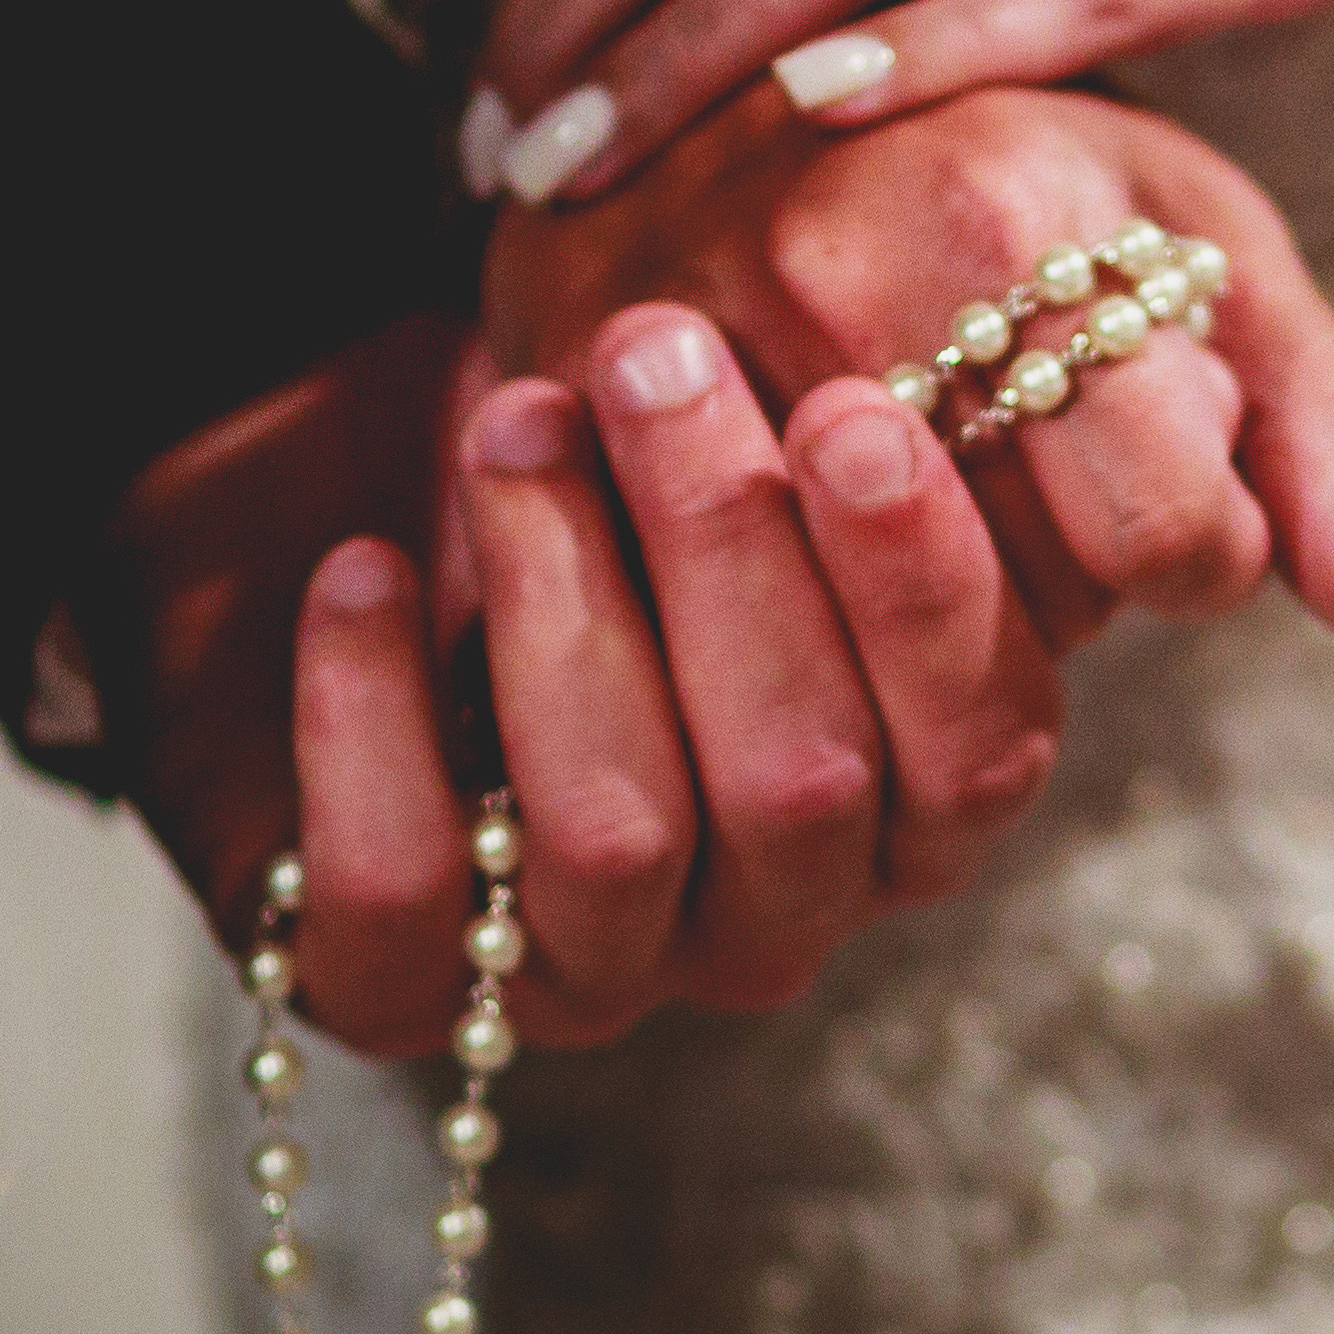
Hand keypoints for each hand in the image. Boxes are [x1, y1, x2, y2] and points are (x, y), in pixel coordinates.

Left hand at [99, 312, 1069, 1059]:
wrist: (356, 492)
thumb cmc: (603, 446)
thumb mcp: (742, 408)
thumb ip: (860, 422)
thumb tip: (951, 361)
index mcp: (904, 803)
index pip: (977, 752)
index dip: (921, 594)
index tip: (850, 411)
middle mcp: (769, 913)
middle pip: (797, 784)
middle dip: (726, 548)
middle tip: (655, 355)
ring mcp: (590, 964)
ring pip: (615, 837)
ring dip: (562, 599)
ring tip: (516, 425)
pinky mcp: (397, 978)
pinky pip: (400, 893)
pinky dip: (372, 725)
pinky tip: (364, 572)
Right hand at [484, 79, 1333, 654]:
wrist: (759, 31)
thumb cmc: (1026, 153)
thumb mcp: (1197, 233)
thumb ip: (1314, 420)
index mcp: (1004, 211)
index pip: (1162, 540)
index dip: (1189, 542)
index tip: (1157, 476)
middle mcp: (816, 262)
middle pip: (1008, 601)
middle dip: (1053, 568)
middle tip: (1034, 457)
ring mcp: (664, 322)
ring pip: (851, 617)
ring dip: (913, 582)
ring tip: (926, 458)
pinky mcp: (545, 368)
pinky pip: (698, 592)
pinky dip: (766, 571)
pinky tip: (794, 481)